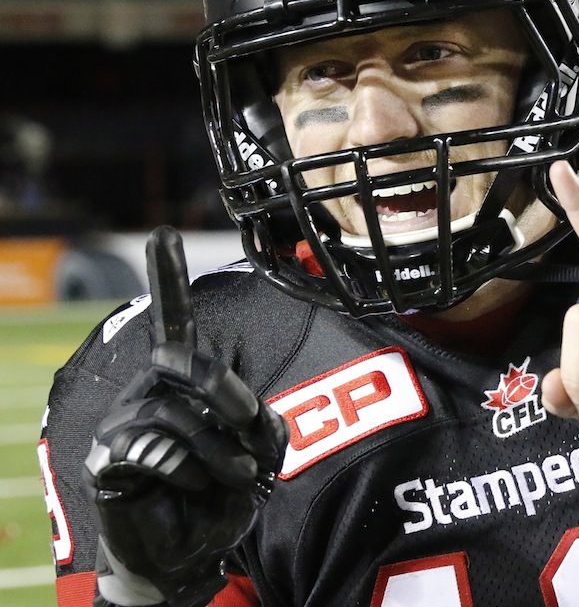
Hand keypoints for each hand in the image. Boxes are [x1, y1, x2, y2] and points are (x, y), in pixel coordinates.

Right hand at [83, 226, 286, 606]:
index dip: (168, 278)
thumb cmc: (222, 494)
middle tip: (248, 430)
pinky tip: (191, 486)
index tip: (164, 233)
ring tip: (232, 479)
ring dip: (220, 452)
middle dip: (229, 394)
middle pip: (186, 359)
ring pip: (179, 413)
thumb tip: (249, 409)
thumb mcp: (259, 455)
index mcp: (185, 382)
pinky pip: (154, 447)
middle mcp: (151, 389)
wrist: (190, 552)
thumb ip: (261, 424)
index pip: (176, 322)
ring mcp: (126, 420)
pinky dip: (188, 471)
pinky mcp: (110, 456)